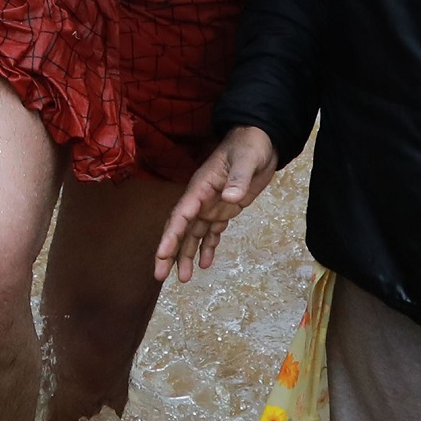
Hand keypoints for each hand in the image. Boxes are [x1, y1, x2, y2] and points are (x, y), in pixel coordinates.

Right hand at [153, 126, 278, 282]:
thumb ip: (239, 178)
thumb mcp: (247, 159)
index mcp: (201, 186)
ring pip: (193, 234)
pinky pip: (211, 232)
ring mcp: (210, 205)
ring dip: (186, 255)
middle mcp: (200, 199)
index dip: (171, 234)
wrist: (260, 140)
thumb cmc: (250, 145)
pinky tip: (205, 265)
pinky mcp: (223, 210)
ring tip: (184, 279)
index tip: (162, 253)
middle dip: (169, 252)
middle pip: (180, 228)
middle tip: (160, 275)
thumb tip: (229, 197)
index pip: (182, 213)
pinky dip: (207, 248)